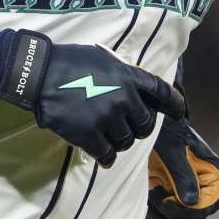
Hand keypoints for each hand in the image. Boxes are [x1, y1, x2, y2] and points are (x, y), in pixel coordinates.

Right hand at [0, 30, 185, 166]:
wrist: (40, 73)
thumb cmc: (70, 62)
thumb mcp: (105, 60)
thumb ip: (124, 76)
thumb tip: (136, 93)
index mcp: (129, 77)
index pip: (162, 93)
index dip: (174, 105)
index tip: (179, 115)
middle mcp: (124, 98)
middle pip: (145, 125)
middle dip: (139, 128)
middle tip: (129, 128)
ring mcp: (107, 118)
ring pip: (126, 141)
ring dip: (120, 142)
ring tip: (109, 137)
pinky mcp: (89, 135)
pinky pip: (107, 155)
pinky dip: (107, 158)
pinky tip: (103, 158)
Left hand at [146, 115, 218, 218]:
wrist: (152, 125)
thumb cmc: (167, 131)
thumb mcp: (173, 149)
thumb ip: (183, 174)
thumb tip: (192, 201)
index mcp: (214, 172)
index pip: (213, 203)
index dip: (192, 209)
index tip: (168, 202)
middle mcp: (205, 185)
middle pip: (196, 215)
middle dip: (173, 210)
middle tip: (154, 190)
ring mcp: (189, 192)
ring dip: (161, 212)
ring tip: (150, 188)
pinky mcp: (174, 197)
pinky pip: (167, 216)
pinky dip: (154, 212)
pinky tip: (146, 194)